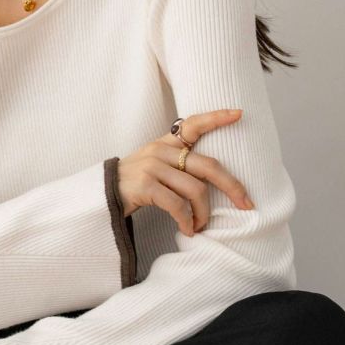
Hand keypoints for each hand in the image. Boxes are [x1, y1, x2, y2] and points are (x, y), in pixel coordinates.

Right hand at [115, 108, 254, 234]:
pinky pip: (177, 206)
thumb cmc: (130, 186)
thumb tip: (210, 185)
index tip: (239, 114)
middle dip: (232, 186)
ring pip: (195, 190)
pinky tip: (188, 230)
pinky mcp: (145, 186)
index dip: (217, 118)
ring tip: (201, 225)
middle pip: (207, 166)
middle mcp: (160, 151)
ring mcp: (152, 168)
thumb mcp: (152, 167)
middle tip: (246, 203)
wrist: (98, 197)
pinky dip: (186, 221)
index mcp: (164, 143)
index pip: (193, 124)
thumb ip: (176, 166)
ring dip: (203, 213)